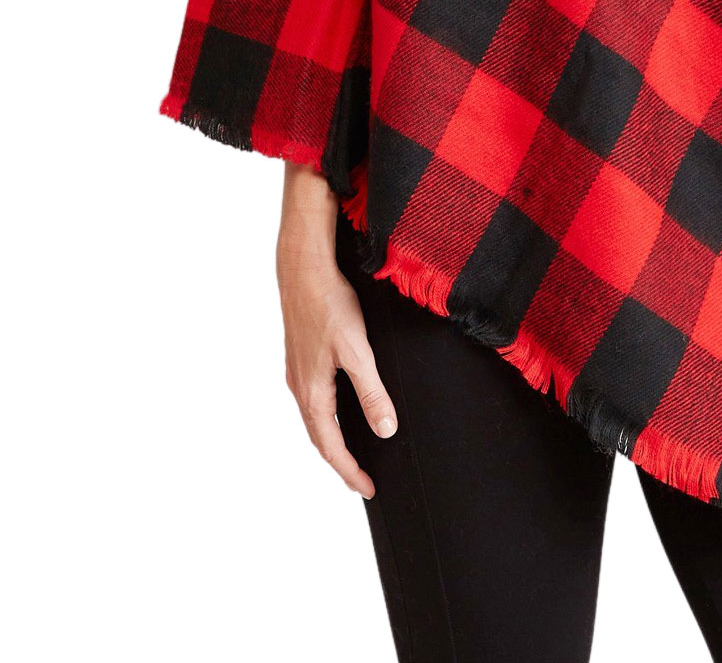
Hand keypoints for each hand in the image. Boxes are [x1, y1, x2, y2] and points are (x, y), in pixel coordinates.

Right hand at [277, 165, 397, 498]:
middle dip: (341, 462)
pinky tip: (340, 409)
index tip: (368, 490)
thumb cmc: (330, 304)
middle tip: (362, 480)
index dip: (350, 471)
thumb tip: (386, 431)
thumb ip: (373, 392)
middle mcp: (300, 388)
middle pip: (320, 438)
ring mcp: (298, 372)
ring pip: (316, 418)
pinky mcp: (301, 357)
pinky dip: (327, 416)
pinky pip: (314, 399)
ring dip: (333, 439)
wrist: (303, 268)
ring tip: (354, 453)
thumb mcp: (358, 351)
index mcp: (312, 394)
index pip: (331, 447)